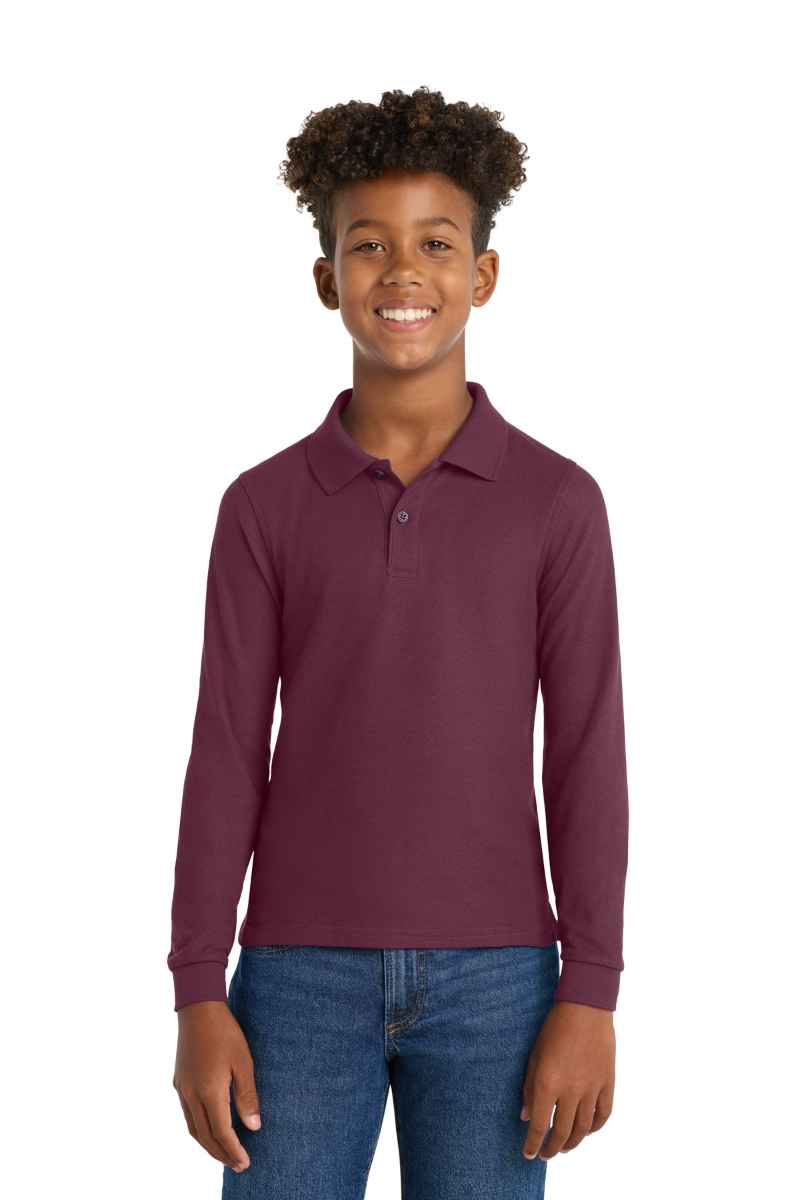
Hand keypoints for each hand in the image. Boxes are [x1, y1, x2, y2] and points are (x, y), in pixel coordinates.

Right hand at [173, 1001, 261, 1172]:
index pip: (221, 1133)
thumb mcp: (243, 1062)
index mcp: (209, 1092)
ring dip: (208, 1145)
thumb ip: (247, 1096)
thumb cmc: (225, 1032)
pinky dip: (199, 1129)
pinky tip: (209, 1127)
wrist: (198, 1008)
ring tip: (224, 1153)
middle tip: (238, 1165)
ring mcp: (182, 1089)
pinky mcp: (179, 1081)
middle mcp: (191, 1095)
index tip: (246, 1163)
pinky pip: (188, 1115)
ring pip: (193, 1128)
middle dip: (221, 1154)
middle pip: (204, 1137)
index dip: (233, 1151)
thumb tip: (254, 1127)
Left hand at [520, 999, 614, 1159]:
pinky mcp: (607, 1083)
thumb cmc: (553, 1028)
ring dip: (572, 1142)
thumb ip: (529, 1088)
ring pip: (583, 1128)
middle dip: (552, 1148)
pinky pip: (603, 1114)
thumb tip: (527, 1116)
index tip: (528, 1154)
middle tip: (546, 1154)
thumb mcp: (534, 1056)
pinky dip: (595, 1128)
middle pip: (562, 1132)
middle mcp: (571, 1090)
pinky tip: (586, 1131)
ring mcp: (592, 1088)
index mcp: (548, 1083)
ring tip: (564, 1148)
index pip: (539, 1125)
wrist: (585, 1008)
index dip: (533, 1143)